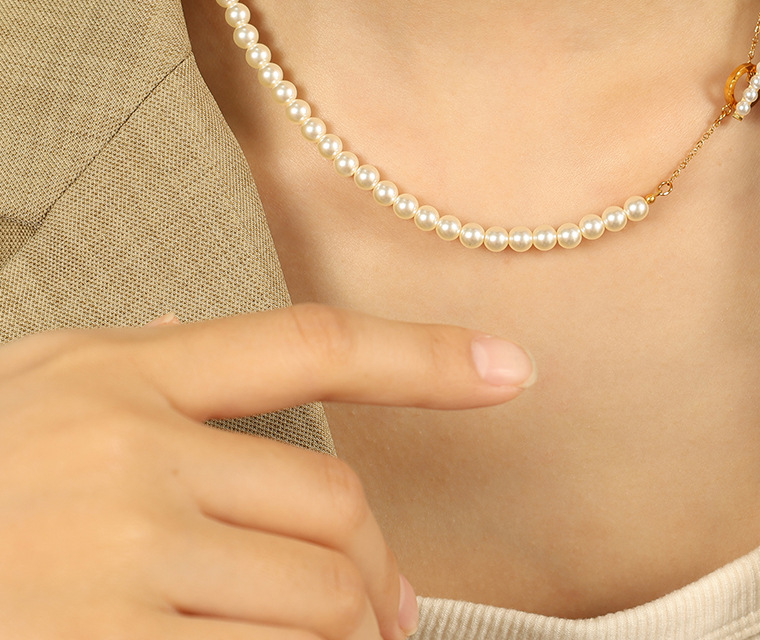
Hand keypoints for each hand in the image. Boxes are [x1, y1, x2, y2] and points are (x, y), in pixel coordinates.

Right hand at [0, 303, 535, 638]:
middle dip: (377, 573)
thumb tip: (210, 358)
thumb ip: (131, 376)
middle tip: (384, 611)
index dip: (426, 354)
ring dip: (347, 638)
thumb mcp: (31, 398)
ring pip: (319, 603)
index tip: (514, 367)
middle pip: (335, 509)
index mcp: (119, 379)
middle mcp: (128, 457)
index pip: (311, 345)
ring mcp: (117, 561)